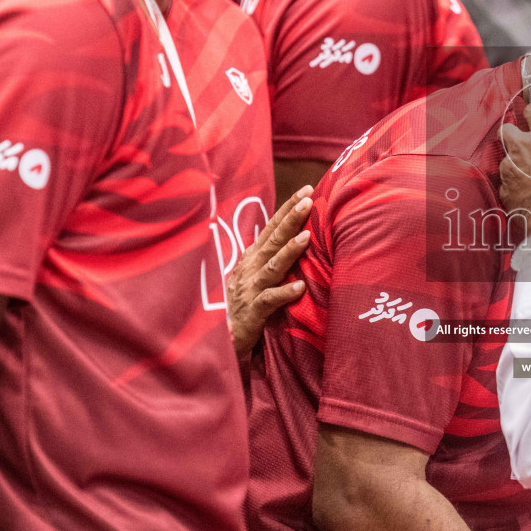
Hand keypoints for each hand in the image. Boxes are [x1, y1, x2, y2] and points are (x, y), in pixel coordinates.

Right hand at [226, 187, 312, 356]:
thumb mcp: (256, 277)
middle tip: (308, 200)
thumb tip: (295, 237)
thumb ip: (272, 258)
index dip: (287, 209)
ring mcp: (250, 290)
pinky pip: (269, 301)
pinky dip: (284, 293)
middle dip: (290, 219)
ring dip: (288, 251)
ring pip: (271, 267)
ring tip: (307, 237)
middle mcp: (250, 270)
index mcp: (252, 259)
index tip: (306, 190)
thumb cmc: (244, 306)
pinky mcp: (252, 313)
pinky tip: (300, 287)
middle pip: (272, 240)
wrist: (222, 340)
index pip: (272, 228)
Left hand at [499, 104, 530, 240]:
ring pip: (506, 158)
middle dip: (513, 135)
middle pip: (507, 128)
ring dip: (515, 165)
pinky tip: (528, 194)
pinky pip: (507, 181)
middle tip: (524, 146)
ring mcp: (510, 166)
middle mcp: (524, 145)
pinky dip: (514, 186)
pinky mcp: (504, 186)